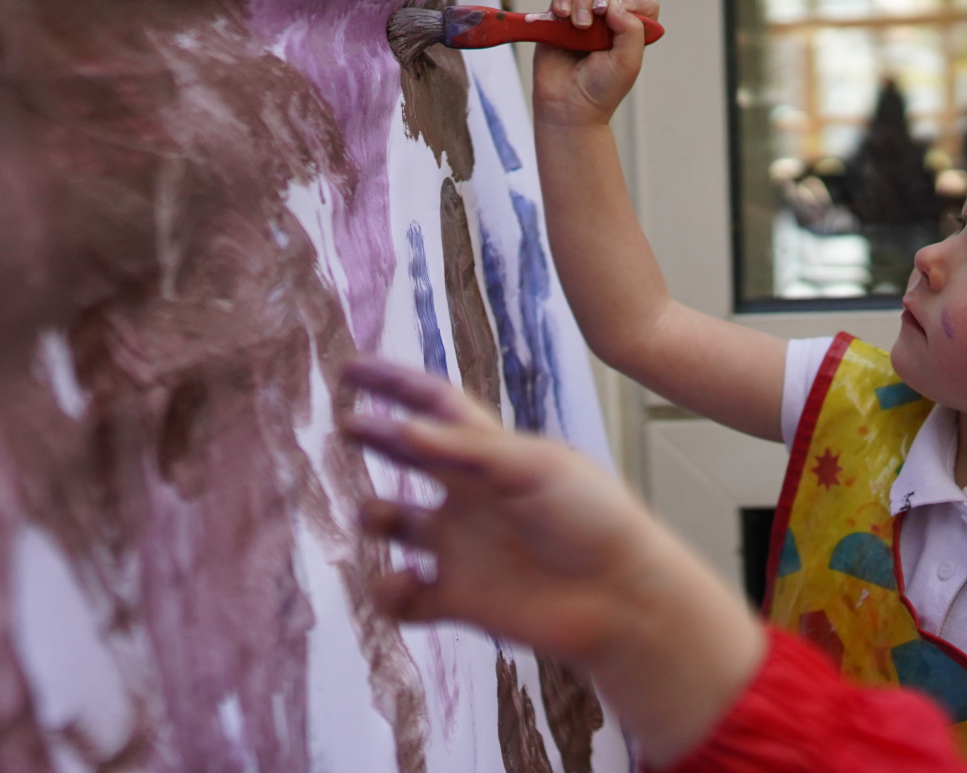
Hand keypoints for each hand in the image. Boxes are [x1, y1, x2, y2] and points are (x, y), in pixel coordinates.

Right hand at [341, 359, 767, 765]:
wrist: (621, 597)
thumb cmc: (593, 519)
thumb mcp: (533, 467)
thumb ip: (463, 450)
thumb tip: (398, 429)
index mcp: (494, 454)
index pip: (436, 406)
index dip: (394, 384)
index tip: (349, 368)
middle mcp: (472, 495)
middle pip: (407, 456)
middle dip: (373, 439)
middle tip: (345, 429)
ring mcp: (462, 546)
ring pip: (393, 524)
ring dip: (372, 517)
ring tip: (381, 515)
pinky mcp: (458, 599)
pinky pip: (401, 597)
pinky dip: (387, 591)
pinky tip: (405, 582)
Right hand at [532, 0, 660, 127]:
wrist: (567, 108)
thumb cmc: (600, 91)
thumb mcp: (628, 63)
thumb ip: (631, 30)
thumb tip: (615, 3)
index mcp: (629, 33)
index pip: (641, 3)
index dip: (635, 2)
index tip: (624, 14)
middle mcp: (607, 24)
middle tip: (598, 14)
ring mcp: (582, 21)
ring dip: (581, 1)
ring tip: (578, 25)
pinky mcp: (557, 22)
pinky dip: (561, 0)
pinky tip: (561, 16)